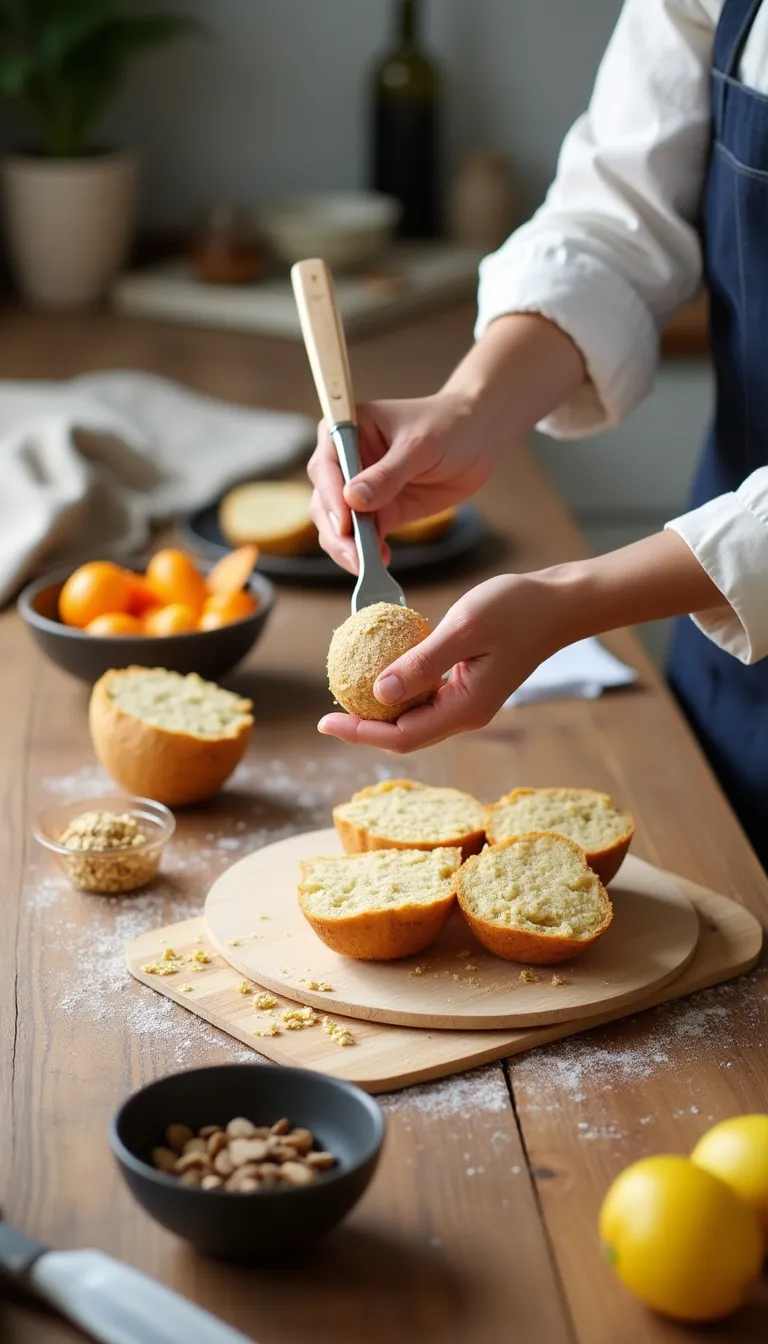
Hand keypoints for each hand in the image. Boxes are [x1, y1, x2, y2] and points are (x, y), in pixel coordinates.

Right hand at [307, 392, 495, 573]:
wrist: (478, 437)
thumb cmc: (447, 425)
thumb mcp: (419, 446)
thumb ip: (387, 475)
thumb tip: (353, 500)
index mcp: (346, 432)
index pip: (325, 467)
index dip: (331, 497)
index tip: (343, 524)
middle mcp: (346, 461)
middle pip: (325, 502)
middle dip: (336, 532)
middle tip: (354, 556)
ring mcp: (361, 490)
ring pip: (340, 526)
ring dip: (349, 548)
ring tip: (367, 566)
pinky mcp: (380, 513)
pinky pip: (365, 538)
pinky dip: (368, 553)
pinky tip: (380, 562)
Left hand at [317, 531, 728, 753]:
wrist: (560, 603)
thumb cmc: (516, 608)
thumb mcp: (464, 629)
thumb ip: (421, 663)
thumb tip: (377, 694)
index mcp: (465, 708)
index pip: (402, 736)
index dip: (360, 734)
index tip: (324, 722)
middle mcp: (466, 713)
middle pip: (405, 735)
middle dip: (364, 728)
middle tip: (327, 713)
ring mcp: (469, 701)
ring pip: (415, 718)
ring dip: (379, 712)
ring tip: (346, 695)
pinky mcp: (470, 685)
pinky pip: (426, 697)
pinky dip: (400, 689)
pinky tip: (380, 670)